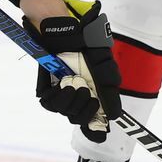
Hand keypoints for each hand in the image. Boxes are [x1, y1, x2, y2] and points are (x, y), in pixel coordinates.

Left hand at [25, 0, 121, 141]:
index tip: (100, 134)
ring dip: (73, 103)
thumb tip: (115, 115)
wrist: (64, 27)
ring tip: (77, 86)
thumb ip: (109, 89)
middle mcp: (77, 94)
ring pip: (65, 112)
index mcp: (93, 92)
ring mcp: (61, 91)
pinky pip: (49, 103)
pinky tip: (66, 85)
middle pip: (79, 119)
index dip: (96, 130)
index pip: (93, 119)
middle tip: (89, 95)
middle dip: (86, 112)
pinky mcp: (46, 87)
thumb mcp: (104, 65)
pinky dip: (59, 98)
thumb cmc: (86, 42)